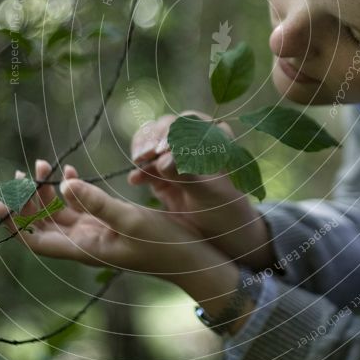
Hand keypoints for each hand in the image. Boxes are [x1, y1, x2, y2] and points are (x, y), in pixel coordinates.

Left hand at [0, 159, 220, 280]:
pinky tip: (69, 174)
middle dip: (27, 201)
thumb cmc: (165, 244)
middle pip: (43, 225)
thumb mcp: (131, 219)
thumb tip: (64, 186)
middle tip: (23, 172)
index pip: (36, 241)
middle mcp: (85, 243)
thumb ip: (97, 203)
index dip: (12, 224)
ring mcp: (97, 234)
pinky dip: (70, 191)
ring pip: (59, 215)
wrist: (192, 258)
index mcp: (85, 248)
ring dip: (46, 193)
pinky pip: (79, 209)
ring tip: (42, 165)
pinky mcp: (109, 225)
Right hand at [127, 110, 274, 269]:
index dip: (175, 131)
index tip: (164, 149)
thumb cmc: (225, 210)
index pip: (191, 122)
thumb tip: (163, 160)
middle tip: (145, 154)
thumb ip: (187, 176)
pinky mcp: (160, 174)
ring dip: (143, 149)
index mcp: (214, 138)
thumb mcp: (209, 194)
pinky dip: (139, 171)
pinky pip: (145, 166)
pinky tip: (134, 180)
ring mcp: (175, 158)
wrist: (221, 237)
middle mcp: (193, 142)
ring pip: (152, 142)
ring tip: (138, 161)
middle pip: (167, 127)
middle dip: (153, 137)